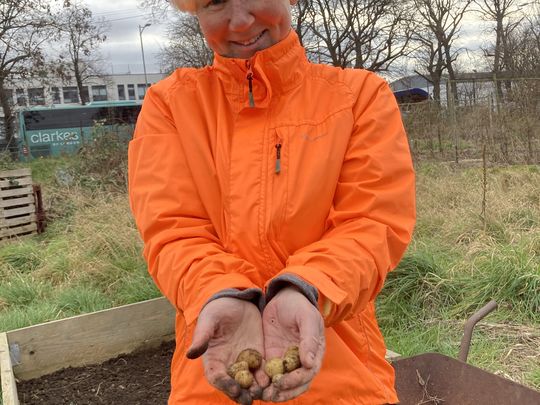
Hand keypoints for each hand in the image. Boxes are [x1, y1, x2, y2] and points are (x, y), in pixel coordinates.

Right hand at [186, 297, 268, 404]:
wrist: (235, 302)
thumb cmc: (217, 311)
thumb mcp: (209, 321)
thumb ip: (202, 337)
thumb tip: (190, 354)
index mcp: (214, 359)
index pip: (217, 377)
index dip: (224, 385)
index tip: (234, 389)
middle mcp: (229, 364)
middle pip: (234, 384)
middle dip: (241, 393)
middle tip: (249, 399)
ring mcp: (245, 361)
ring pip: (250, 381)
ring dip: (255, 389)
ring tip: (262, 392)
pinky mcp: (258, 356)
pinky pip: (263, 370)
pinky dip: (267, 377)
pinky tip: (274, 380)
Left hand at [261, 287, 324, 401]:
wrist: (284, 296)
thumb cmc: (300, 306)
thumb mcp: (306, 318)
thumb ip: (309, 339)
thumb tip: (310, 363)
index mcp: (314, 354)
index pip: (306, 374)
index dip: (295, 381)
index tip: (281, 383)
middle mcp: (300, 361)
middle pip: (294, 384)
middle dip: (283, 392)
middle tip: (269, 395)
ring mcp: (285, 360)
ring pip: (280, 382)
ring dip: (272, 391)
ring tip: (260, 395)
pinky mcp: (271, 356)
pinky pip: (267, 372)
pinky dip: (261, 381)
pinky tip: (251, 385)